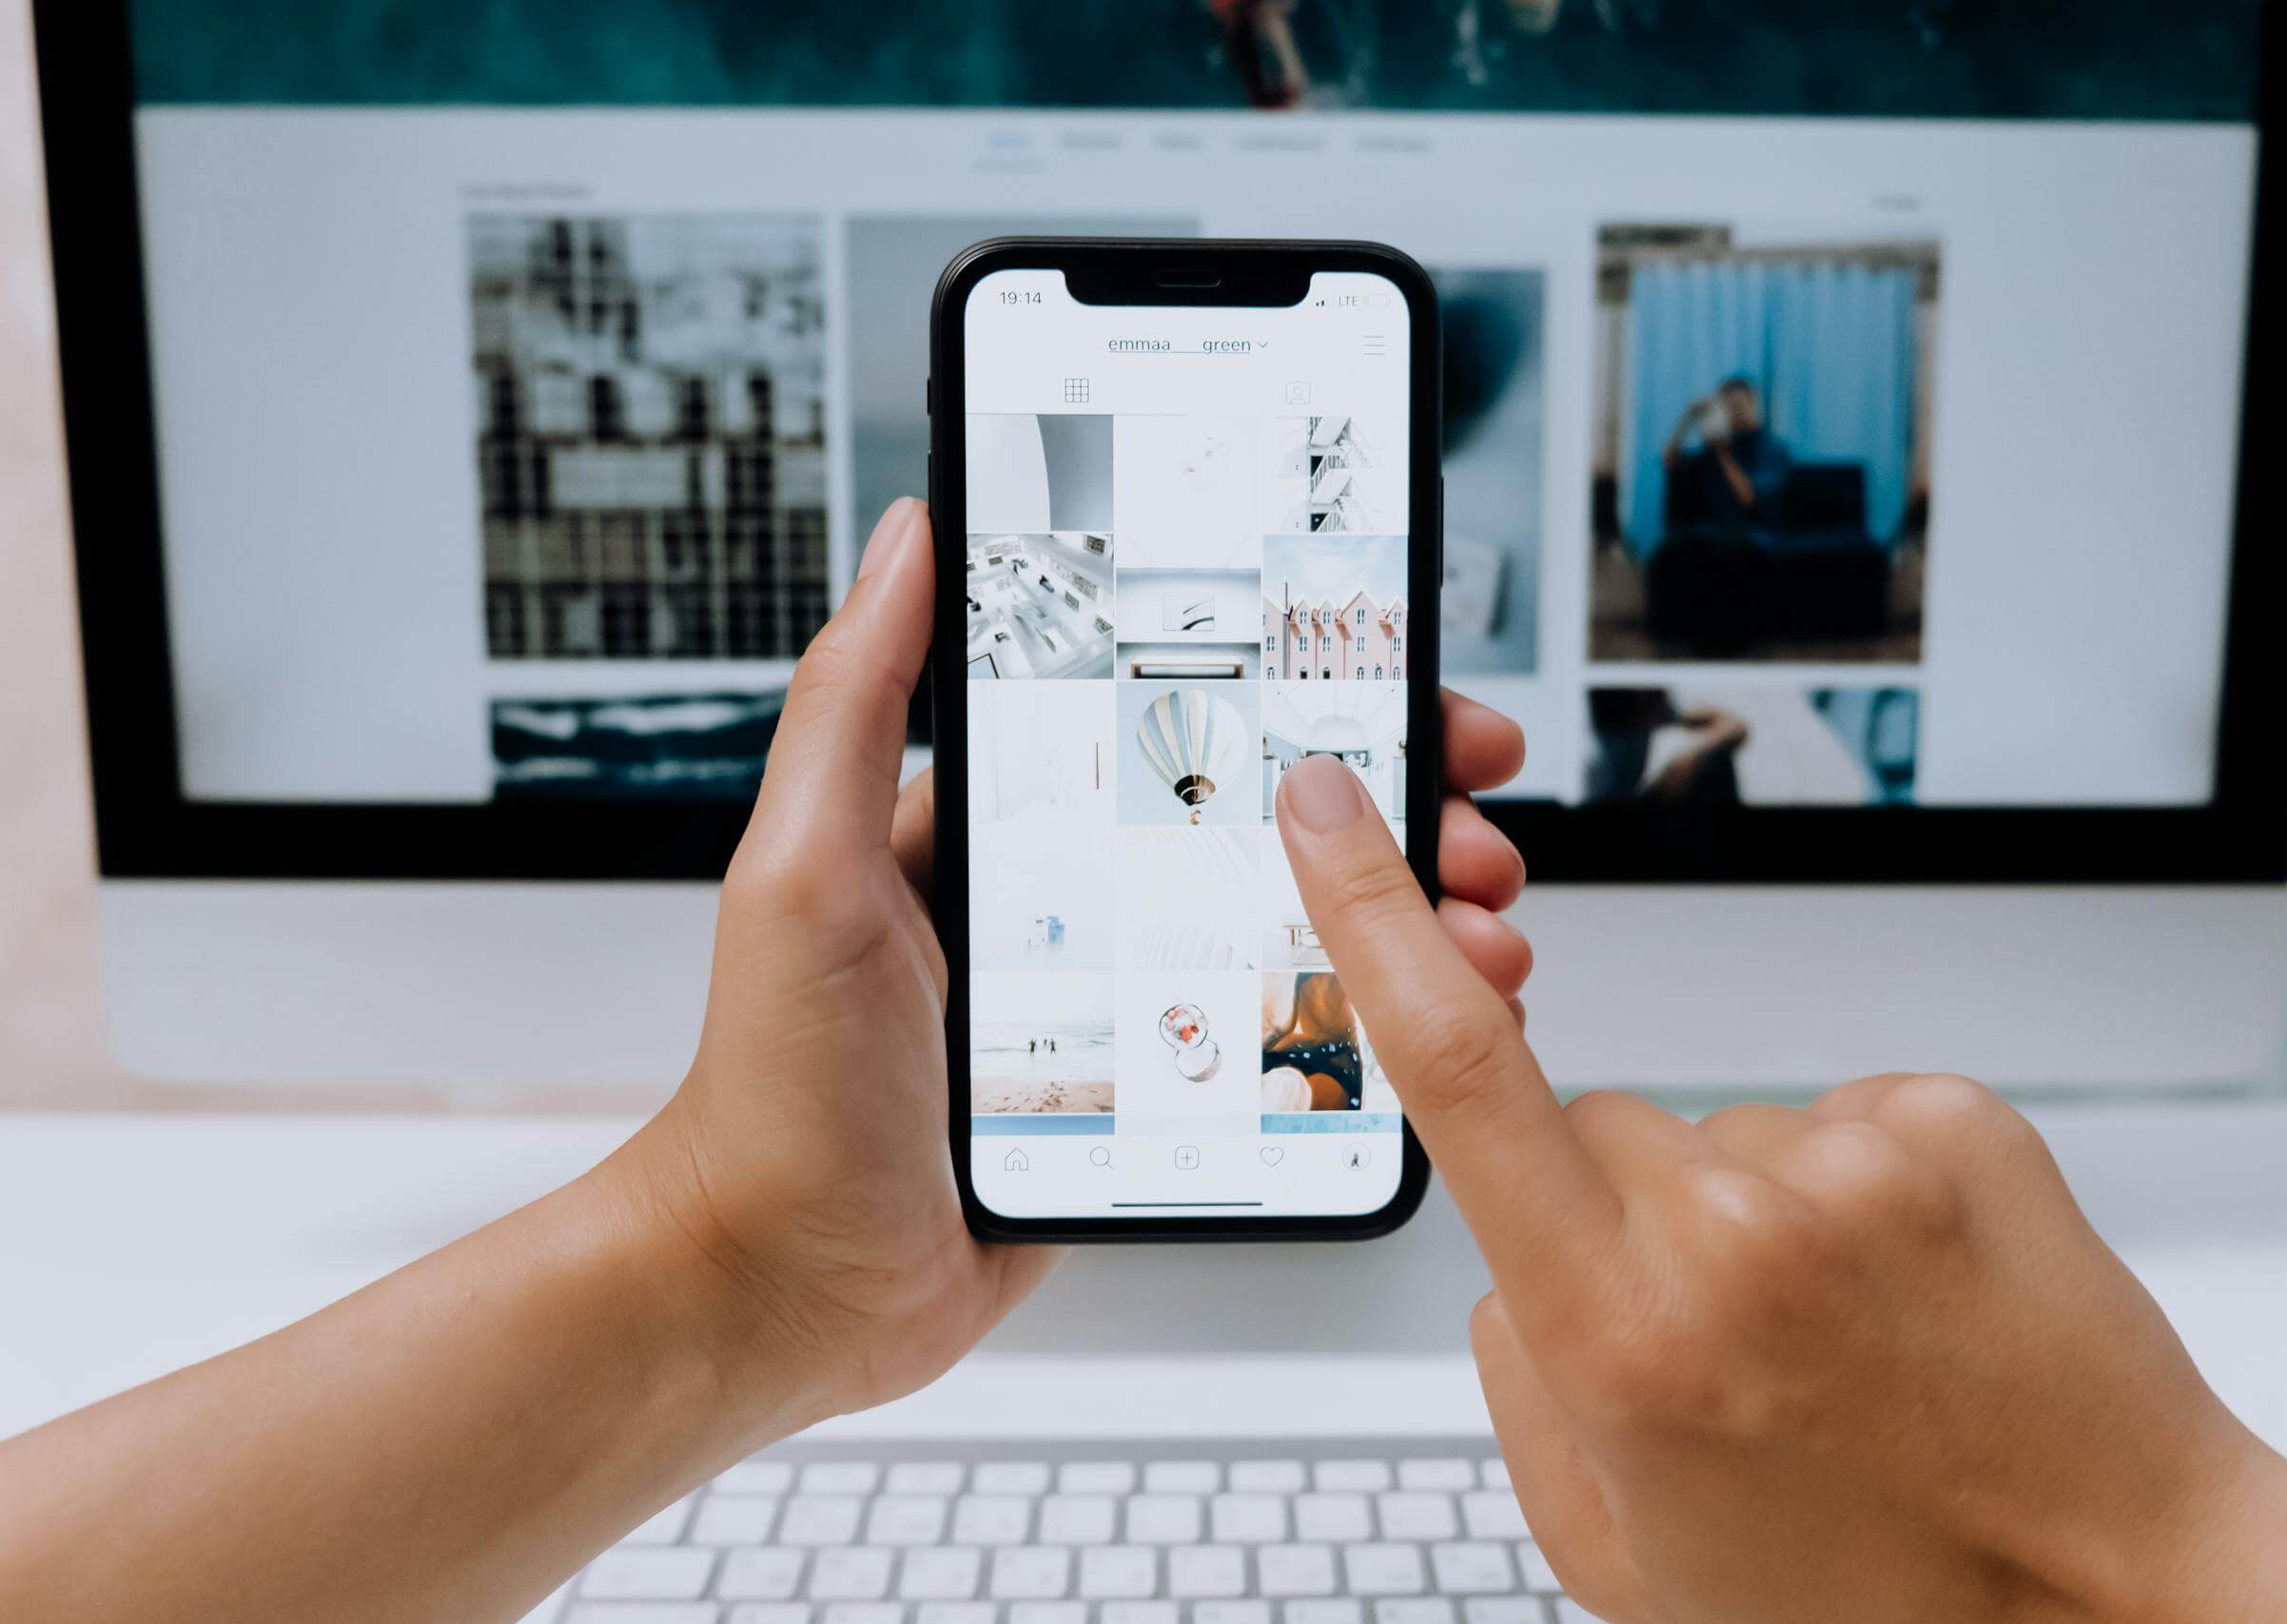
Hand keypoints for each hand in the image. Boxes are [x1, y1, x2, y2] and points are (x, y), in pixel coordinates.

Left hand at [606, 497, 1536, 1424]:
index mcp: (1012, 828)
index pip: (1181, 723)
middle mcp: (1079, 904)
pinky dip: (1365, 1033)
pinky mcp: (1149, 1106)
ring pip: (1295, 936)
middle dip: (1390, 816)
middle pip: (1268, 827)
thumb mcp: (806, 866)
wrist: (784, 1287)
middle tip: (1476, 827)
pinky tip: (1427, 1030)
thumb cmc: (775, 1084)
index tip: (1397, 675)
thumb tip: (908, 534)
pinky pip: (1274, 1050)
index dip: (1300, 693)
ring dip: (1402, 925)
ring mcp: (1124, 1004)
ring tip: (1478, 936)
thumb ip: (854, 699)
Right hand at [1273, 754, 2286, 1623]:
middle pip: (1592, 1122)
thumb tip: (1505, 1264)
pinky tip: (1908, 1297)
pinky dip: (1852, 1189)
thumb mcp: (1619, 1550)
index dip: (1367, 911)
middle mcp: (1732, 1231)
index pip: (1456, 1071)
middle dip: (1617, 1211)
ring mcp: (1856, 1164)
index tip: (1329, 803)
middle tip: (1726, 1344)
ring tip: (1844, 1340)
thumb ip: (1517, 1388)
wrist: (2127, 1592)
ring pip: (1717, 1129)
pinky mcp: (1953, 1120)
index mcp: (1620, 1336)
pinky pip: (1833, 1112)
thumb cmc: (1877, 1601)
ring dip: (1750, 1211)